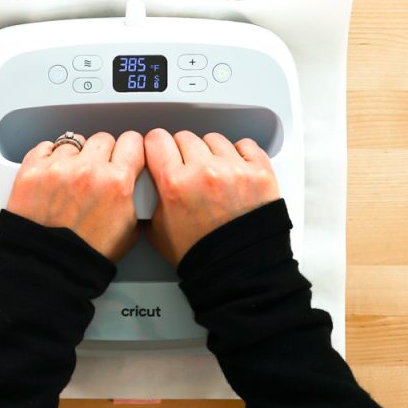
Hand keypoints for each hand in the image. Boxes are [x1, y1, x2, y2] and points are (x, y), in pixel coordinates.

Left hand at [6, 131, 145, 260]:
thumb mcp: (129, 231)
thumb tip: (133, 186)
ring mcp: (58, 168)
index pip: (132, 141)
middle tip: (97, 171)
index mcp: (116, 182)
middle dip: (103, 154)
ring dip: (75, 156)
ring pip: (73, 142)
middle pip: (103, 139)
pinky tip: (52, 174)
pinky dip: (49, 157)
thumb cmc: (85, 256)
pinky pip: (45, 147)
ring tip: (71, 178)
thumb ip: (133, 199)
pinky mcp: (32, 170)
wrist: (49, 267)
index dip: (130, 148)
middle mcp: (88, 170)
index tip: (126, 153)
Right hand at [143, 129, 279, 265]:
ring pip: (214, 139)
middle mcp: (204, 171)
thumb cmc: (201, 254)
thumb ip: (150, 198)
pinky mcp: (259, 172)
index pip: (156, 139)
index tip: (160, 151)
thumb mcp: (157, 229)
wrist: (238, 271)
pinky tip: (234, 170)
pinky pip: (245, 145)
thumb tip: (148, 180)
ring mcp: (234, 170)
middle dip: (182, 152)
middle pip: (184, 137)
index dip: (156, 146)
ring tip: (212, 174)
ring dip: (210, 152)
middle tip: (187, 170)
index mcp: (175, 183)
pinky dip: (239, 154)